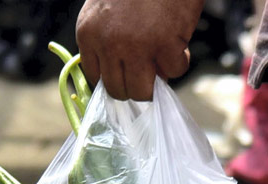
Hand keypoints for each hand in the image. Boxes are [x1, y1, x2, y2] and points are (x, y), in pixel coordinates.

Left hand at [76, 0, 203, 100]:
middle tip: (149, 71)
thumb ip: (106, 37)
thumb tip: (121, 71)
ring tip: (163, 61)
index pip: (95, 77)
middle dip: (136, 85)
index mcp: (87, 32)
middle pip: (118, 90)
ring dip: (156, 81)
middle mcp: (108, 44)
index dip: (115, 79)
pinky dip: (180, 60)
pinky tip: (179, 43)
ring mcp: (136, 47)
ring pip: (143, 91)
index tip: (128, 75)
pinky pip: (174, 71)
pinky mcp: (165, 46)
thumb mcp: (106, 7)